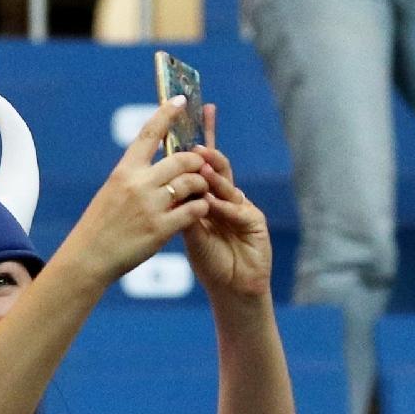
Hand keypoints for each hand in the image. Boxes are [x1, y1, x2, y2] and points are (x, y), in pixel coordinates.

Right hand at [53, 98, 211, 288]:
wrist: (87, 259)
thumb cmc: (98, 227)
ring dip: (202, 185)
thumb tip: (163, 168)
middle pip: (182, 159)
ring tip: (200, 192)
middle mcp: (138, 185)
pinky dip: (201, 207)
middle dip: (196, 162)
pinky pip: (195, 209)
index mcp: (123, 172)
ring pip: (193, 182)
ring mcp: (151, 206)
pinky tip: (199, 210)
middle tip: (199, 169)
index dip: (167, 113)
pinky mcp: (161, 229)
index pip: (149, 134)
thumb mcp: (110, 194)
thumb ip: (135, 179)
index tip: (181, 100)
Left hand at [181, 107, 272, 304]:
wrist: (232, 287)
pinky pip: (237, 211)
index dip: (195, 146)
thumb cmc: (209, 261)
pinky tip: (214, 202)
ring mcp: (242, 207)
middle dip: (208, 153)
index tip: (185, 126)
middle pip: (217, 169)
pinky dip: (224, 207)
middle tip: (194, 144)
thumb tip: (160, 186)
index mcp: (207, 197)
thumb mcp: (188, 233)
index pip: (200, 167)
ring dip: (213, 175)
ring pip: (226, 187)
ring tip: (201, 163)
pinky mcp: (255, 221)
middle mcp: (226, 197)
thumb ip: (180, 209)